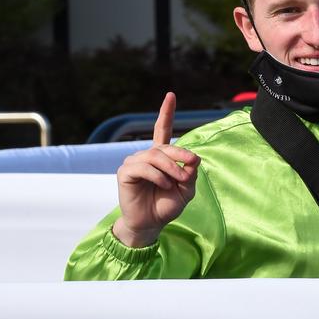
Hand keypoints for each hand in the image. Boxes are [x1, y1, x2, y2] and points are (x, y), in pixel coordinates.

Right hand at [113, 92, 200, 247]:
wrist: (151, 223)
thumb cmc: (167, 205)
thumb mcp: (186, 190)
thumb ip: (190, 173)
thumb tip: (194, 158)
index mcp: (160, 156)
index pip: (162, 130)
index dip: (166, 112)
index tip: (170, 95)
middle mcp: (146, 155)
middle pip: (165, 146)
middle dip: (180, 156)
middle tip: (189, 173)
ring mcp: (134, 162)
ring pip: (155, 156)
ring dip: (170, 169)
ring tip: (176, 183)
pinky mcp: (125, 172)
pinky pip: (144, 167)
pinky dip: (157, 176)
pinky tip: (163, 185)